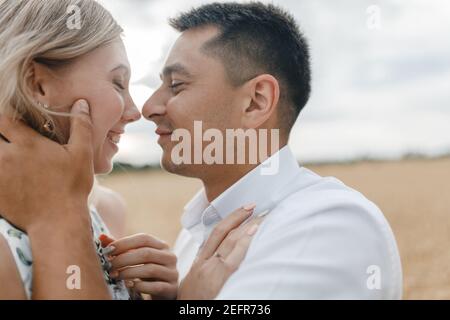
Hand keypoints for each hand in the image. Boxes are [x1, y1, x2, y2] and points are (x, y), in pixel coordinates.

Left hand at [0, 100, 93, 230]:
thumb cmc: (73, 186)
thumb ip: (82, 126)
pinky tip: (4, 175)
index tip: (11, 119)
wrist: (58, 221)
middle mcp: (8, 156)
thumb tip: (81, 102)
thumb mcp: (83, 154)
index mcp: (28, 143)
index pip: (4, 118)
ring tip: (6, 157)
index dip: (5, 116)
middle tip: (7, 137)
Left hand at [100, 233, 177, 299]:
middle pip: (146, 253)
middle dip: (124, 259)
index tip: (109, 249)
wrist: (164, 290)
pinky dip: (140, 286)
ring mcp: (172, 272)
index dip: (125, 242)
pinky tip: (130, 285)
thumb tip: (102, 237)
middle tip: (110, 265)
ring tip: (116, 276)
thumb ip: (122, 248)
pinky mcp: (171, 288)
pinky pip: (156, 286)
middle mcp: (170, 256)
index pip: (144, 238)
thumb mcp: (137, 258)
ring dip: (129, 272)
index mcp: (162, 246)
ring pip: (150, 269)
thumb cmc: (147, 271)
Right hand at [177, 205, 262, 299]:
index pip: (214, 235)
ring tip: (260, 215)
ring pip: (229, 240)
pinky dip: (245, 241)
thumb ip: (203, 272)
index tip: (240, 211)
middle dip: (237, 216)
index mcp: (198, 263)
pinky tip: (254, 232)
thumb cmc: (189, 304)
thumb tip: (217, 263)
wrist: (182, 314)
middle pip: (222, 232)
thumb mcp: (191, 284)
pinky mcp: (218, 278)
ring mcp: (210, 269)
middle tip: (252, 205)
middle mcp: (203, 262)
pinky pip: (234, 255)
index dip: (228, 221)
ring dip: (246, 225)